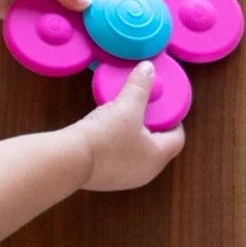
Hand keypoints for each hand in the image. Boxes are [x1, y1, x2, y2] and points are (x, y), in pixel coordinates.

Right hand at [70, 63, 185, 190]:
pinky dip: (118, 142)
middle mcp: (145, 173)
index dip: (174, 119)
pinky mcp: (105, 178)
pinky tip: (106, 129)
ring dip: (133, 133)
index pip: (177, 138)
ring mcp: (124, 178)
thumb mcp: (126, 107)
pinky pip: (119, 156)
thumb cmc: (104, 137)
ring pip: (137, 151)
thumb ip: (140, 87)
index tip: (166, 104)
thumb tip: (148, 68)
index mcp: (157, 158)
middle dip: (153, 124)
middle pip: (158, 144)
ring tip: (124, 114)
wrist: (68, 161)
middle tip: (144, 106)